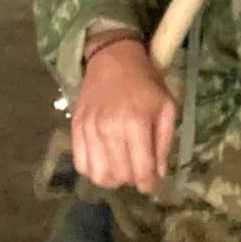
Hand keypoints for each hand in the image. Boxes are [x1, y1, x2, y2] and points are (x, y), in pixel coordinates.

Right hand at [71, 39, 175, 192]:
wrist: (113, 57)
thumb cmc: (145, 82)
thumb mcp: (166, 106)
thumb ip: (164, 142)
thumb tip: (159, 174)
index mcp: (136, 123)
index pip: (141, 171)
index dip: (148, 184)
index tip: (152, 182)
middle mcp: (109, 130)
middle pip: (120, 176)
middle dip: (132, 178)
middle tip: (138, 168)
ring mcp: (89, 130)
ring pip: (98, 176)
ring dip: (113, 178)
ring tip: (121, 166)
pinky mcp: (75, 128)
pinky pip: (80, 164)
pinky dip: (93, 170)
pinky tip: (105, 160)